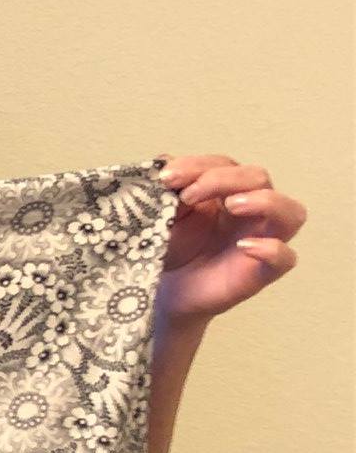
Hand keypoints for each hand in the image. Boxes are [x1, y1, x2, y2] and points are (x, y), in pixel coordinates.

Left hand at [153, 154, 305, 330]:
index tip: (166, 177)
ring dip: (264, 201)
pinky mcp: (261, 273)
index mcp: (227, 191)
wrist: (163, 292)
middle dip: (223, 179)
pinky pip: (286, 258)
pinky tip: (244, 246)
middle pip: (258, 178)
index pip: (225, 165)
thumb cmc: (168, 250)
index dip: (198, 166)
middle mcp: (251, 211)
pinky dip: (272, 249)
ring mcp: (262, 240)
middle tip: (188, 195)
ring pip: (291, 212)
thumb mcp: (162, 215)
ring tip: (232, 205)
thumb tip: (164, 160)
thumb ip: (167, 189)